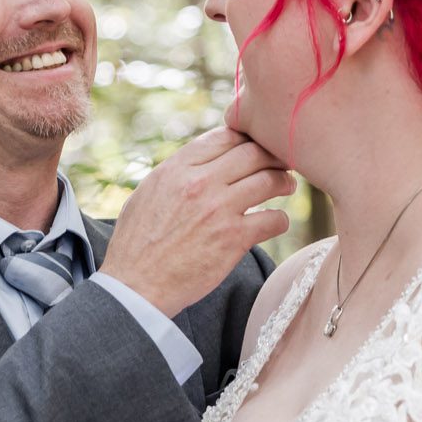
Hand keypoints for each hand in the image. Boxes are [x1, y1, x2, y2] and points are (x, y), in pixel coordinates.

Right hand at [102, 128, 295, 315]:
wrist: (135, 285)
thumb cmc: (136, 242)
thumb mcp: (147, 193)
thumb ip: (177, 173)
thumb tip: (204, 161)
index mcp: (176, 168)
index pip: (225, 136)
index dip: (247, 137)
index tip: (256, 146)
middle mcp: (199, 182)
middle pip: (253, 152)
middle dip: (273, 155)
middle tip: (282, 162)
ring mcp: (219, 209)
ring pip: (270, 180)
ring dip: (284, 181)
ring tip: (286, 186)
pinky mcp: (233, 239)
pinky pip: (273, 219)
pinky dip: (280, 220)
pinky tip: (275, 222)